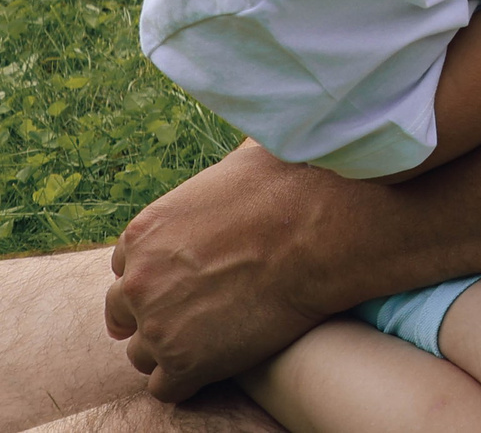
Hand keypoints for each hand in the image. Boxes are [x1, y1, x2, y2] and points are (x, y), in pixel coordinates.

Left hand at [107, 140, 354, 399]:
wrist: (325, 232)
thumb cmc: (295, 187)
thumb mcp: (246, 157)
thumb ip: (224, 168)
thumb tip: (254, 124)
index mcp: (143, 232)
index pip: (124, 267)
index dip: (157, 276)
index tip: (186, 282)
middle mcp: (135, 279)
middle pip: (123, 312)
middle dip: (154, 315)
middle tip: (195, 316)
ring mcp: (156, 324)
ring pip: (143, 353)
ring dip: (173, 350)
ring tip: (215, 341)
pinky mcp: (182, 362)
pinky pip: (168, 387)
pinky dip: (190, 380)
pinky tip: (221, 363)